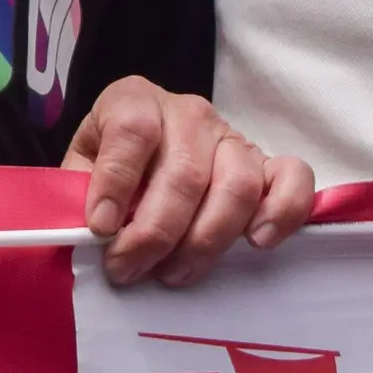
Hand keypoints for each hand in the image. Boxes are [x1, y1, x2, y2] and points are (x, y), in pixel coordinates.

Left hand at [65, 73, 317, 286]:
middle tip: (128, 269)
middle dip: (155, 233)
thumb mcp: (81, 170)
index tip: (101, 228)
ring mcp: (232, 136)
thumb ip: (79, 196)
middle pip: (185, 172)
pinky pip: (292, 178)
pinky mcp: (267, 163)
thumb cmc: (110, 168)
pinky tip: (256, 242)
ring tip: (174, 272)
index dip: (116, 181)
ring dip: (205, 239)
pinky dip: (282, 211)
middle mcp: (188, 112)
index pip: (133, 130)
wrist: (146, 156)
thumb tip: (83, 238)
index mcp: (134, 100)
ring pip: (236, 184)